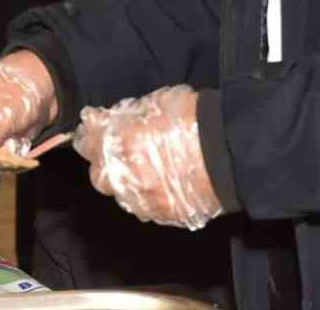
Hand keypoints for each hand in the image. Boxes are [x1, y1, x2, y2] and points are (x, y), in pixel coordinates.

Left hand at [74, 85, 221, 229]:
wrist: (233, 149)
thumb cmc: (194, 119)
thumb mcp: (153, 102)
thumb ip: (123, 116)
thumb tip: (103, 119)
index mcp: (119, 143)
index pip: (86, 144)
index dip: (89, 137)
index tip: (94, 133)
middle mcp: (127, 174)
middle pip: (98, 177)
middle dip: (104, 166)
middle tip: (119, 156)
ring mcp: (146, 199)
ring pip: (122, 196)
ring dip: (128, 183)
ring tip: (146, 171)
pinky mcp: (166, 215)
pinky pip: (148, 208)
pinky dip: (150, 198)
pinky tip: (162, 186)